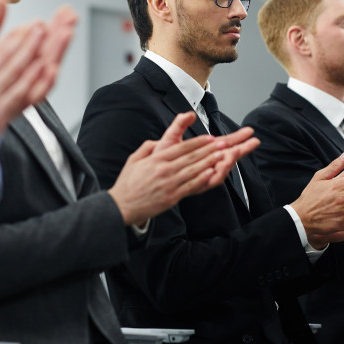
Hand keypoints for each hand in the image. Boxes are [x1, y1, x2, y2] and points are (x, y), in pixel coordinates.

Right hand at [0, 0, 77, 162]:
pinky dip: (31, 80)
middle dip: (23, 39)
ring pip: (14, 71)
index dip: (7, 38)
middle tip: (38, 26)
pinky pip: (18, 95)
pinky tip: (42, 68)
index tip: (20, 28)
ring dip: (31, 52)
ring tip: (44, 38)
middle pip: (4, 57)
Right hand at [108, 112, 259, 225]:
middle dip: (208, 149)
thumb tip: (157, 142)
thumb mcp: (133, 160)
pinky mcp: (172, 197)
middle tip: (222, 143)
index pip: (180, 148)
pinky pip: (190, 186)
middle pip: (191, 157)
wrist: (122, 206)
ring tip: (221, 155)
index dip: (197, 142)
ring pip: (193, 170)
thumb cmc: (128, 184)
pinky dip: (202, 179)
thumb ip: (147, 148)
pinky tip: (211, 174)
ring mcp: (169, 184)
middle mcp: (164, 170)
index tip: (209, 138)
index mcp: (156, 160)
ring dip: (209, 162)